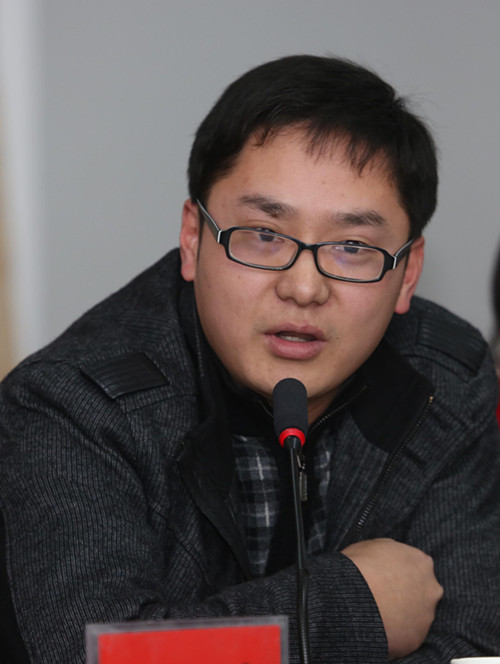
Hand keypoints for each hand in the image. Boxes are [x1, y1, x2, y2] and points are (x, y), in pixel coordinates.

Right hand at [341, 538, 442, 658]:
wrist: (353, 598)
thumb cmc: (359, 567)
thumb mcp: (373, 546)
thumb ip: (391, 551)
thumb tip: (390, 557)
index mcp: (422, 562)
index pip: (417, 566)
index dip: (401, 572)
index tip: (387, 577)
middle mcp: (431, 588)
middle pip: (423, 591)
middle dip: (407, 594)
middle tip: (384, 596)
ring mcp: (426, 615)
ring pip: (416, 615)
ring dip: (401, 614)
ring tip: (376, 613)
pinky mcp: (417, 638)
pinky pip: (406, 635)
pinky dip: (395, 632)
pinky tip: (378, 627)